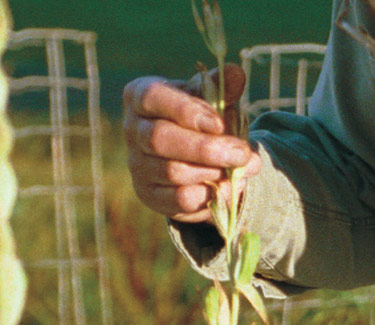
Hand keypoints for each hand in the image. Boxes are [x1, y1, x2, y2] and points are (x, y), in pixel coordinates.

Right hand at [122, 65, 260, 222]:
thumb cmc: (201, 119)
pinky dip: (209, 194)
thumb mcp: (211, 99)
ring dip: (213, 172)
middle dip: (205, 148)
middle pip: (160, 139)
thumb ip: (222, 87)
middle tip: (241, 153)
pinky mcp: (150, 195)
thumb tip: (236, 74)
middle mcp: (132, 130)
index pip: (153, 98)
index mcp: (140, 95)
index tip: (219, 124)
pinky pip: (179, 199)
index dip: (185, 111)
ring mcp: (138, 165)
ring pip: (172, 171)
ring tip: (243, 168)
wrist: (194, 158)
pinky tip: (231, 187)